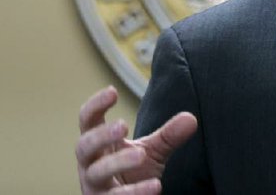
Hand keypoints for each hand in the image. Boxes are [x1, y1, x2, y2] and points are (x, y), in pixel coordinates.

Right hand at [76, 86, 197, 194]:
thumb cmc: (133, 175)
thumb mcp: (152, 152)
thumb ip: (168, 136)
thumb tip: (190, 118)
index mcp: (98, 145)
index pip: (88, 121)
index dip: (95, 105)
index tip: (112, 91)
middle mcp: (90, 164)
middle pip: (84, 146)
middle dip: (101, 135)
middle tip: (123, 125)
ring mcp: (94, 187)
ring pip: (96, 173)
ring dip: (117, 162)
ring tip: (141, 155)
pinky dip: (135, 193)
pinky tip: (155, 185)